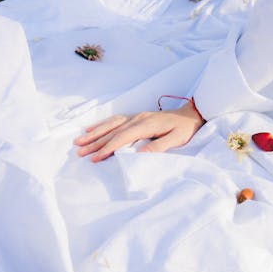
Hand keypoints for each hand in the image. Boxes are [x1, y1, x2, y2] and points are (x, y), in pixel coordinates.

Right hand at [74, 102, 204, 161]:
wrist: (192, 113)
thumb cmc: (185, 128)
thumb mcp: (176, 140)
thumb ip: (158, 147)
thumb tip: (139, 155)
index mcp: (146, 125)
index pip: (122, 137)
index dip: (108, 148)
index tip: (95, 158)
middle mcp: (138, 118)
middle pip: (112, 131)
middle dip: (95, 142)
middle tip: (79, 152)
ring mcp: (136, 116)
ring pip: (111, 124)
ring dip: (95, 133)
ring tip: (79, 141)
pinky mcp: (137, 117)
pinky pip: (115, 120)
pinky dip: (102, 125)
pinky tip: (92, 129)